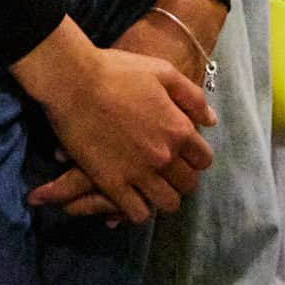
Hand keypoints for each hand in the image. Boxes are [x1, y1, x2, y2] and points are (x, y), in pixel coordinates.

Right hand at [29, 0, 224, 219]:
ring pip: (167, 203)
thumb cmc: (117, 71)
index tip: (182, 154)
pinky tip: (131, 197)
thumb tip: (210, 121)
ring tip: (150, 186)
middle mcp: (165, 156)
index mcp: (179, 129)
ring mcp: (139, 173)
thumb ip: (191, 97)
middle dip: (181, 178)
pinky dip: (137, 209)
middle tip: (166, 171)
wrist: (73, 82)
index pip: (204, 160)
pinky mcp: (113, 184)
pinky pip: (137, 213)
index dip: (195, 158)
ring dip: (162, 196)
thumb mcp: (162, 72)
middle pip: (188, 184)